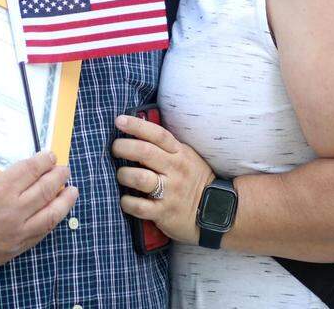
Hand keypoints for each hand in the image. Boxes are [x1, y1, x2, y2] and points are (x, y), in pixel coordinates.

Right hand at [0, 151, 77, 272]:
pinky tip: (54, 214)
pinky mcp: (11, 251)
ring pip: (50, 216)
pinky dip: (49, 222)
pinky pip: (38, 235)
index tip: (51, 155)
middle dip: (59, 177)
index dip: (45, 160)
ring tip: (71, 191)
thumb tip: (21, 166)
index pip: (33, 169)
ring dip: (64, 201)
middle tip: (64, 169)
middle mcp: (11, 212)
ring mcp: (13, 235)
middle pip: (46, 190)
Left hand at [111, 114, 214, 244]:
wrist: (218, 212)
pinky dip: (127, 202)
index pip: (158, 134)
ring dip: (123, 174)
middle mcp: (175, 170)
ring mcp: (170, 192)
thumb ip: (165, 146)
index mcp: (179, 153)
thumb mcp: (186, 157)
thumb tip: (138, 130)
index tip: (119, 120)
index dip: (137, 125)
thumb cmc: (194, 180)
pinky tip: (125, 200)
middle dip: (123, 147)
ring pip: (140, 178)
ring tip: (121, 175)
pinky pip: (139, 206)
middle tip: (115, 148)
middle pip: (144, 152)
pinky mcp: (164, 213)